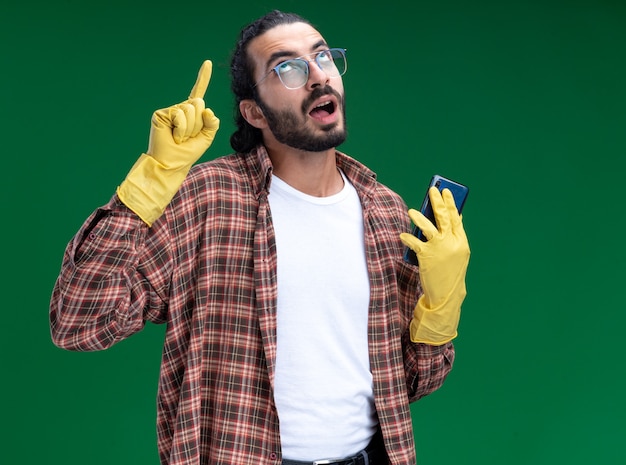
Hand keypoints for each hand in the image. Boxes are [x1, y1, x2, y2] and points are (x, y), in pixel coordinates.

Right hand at [147, 60, 219, 167]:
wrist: (171, 163)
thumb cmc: (188, 153)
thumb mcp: (207, 138)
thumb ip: (212, 123)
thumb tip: (208, 110)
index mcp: (192, 113)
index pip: (199, 92)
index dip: (203, 77)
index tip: (208, 62)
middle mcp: (182, 109)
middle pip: (199, 104)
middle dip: (198, 124)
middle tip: (188, 136)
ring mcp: (171, 110)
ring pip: (191, 109)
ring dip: (190, 128)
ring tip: (180, 137)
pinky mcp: (162, 113)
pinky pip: (180, 115)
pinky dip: (181, 129)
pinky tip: (174, 135)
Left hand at [400, 187, 469, 343]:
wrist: (447, 295)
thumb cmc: (450, 273)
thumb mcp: (458, 255)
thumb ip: (455, 238)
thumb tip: (452, 219)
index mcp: (462, 242)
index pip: (457, 218)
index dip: (451, 203)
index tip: (446, 191)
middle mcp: (452, 243)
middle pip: (444, 217)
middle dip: (437, 202)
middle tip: (432, 190)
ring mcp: (439, 249)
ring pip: (428, 226)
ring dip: (419, 217)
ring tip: (412, 211)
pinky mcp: (426, 255)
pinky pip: (414, 241)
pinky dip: (407, 237)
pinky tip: (403, 235)